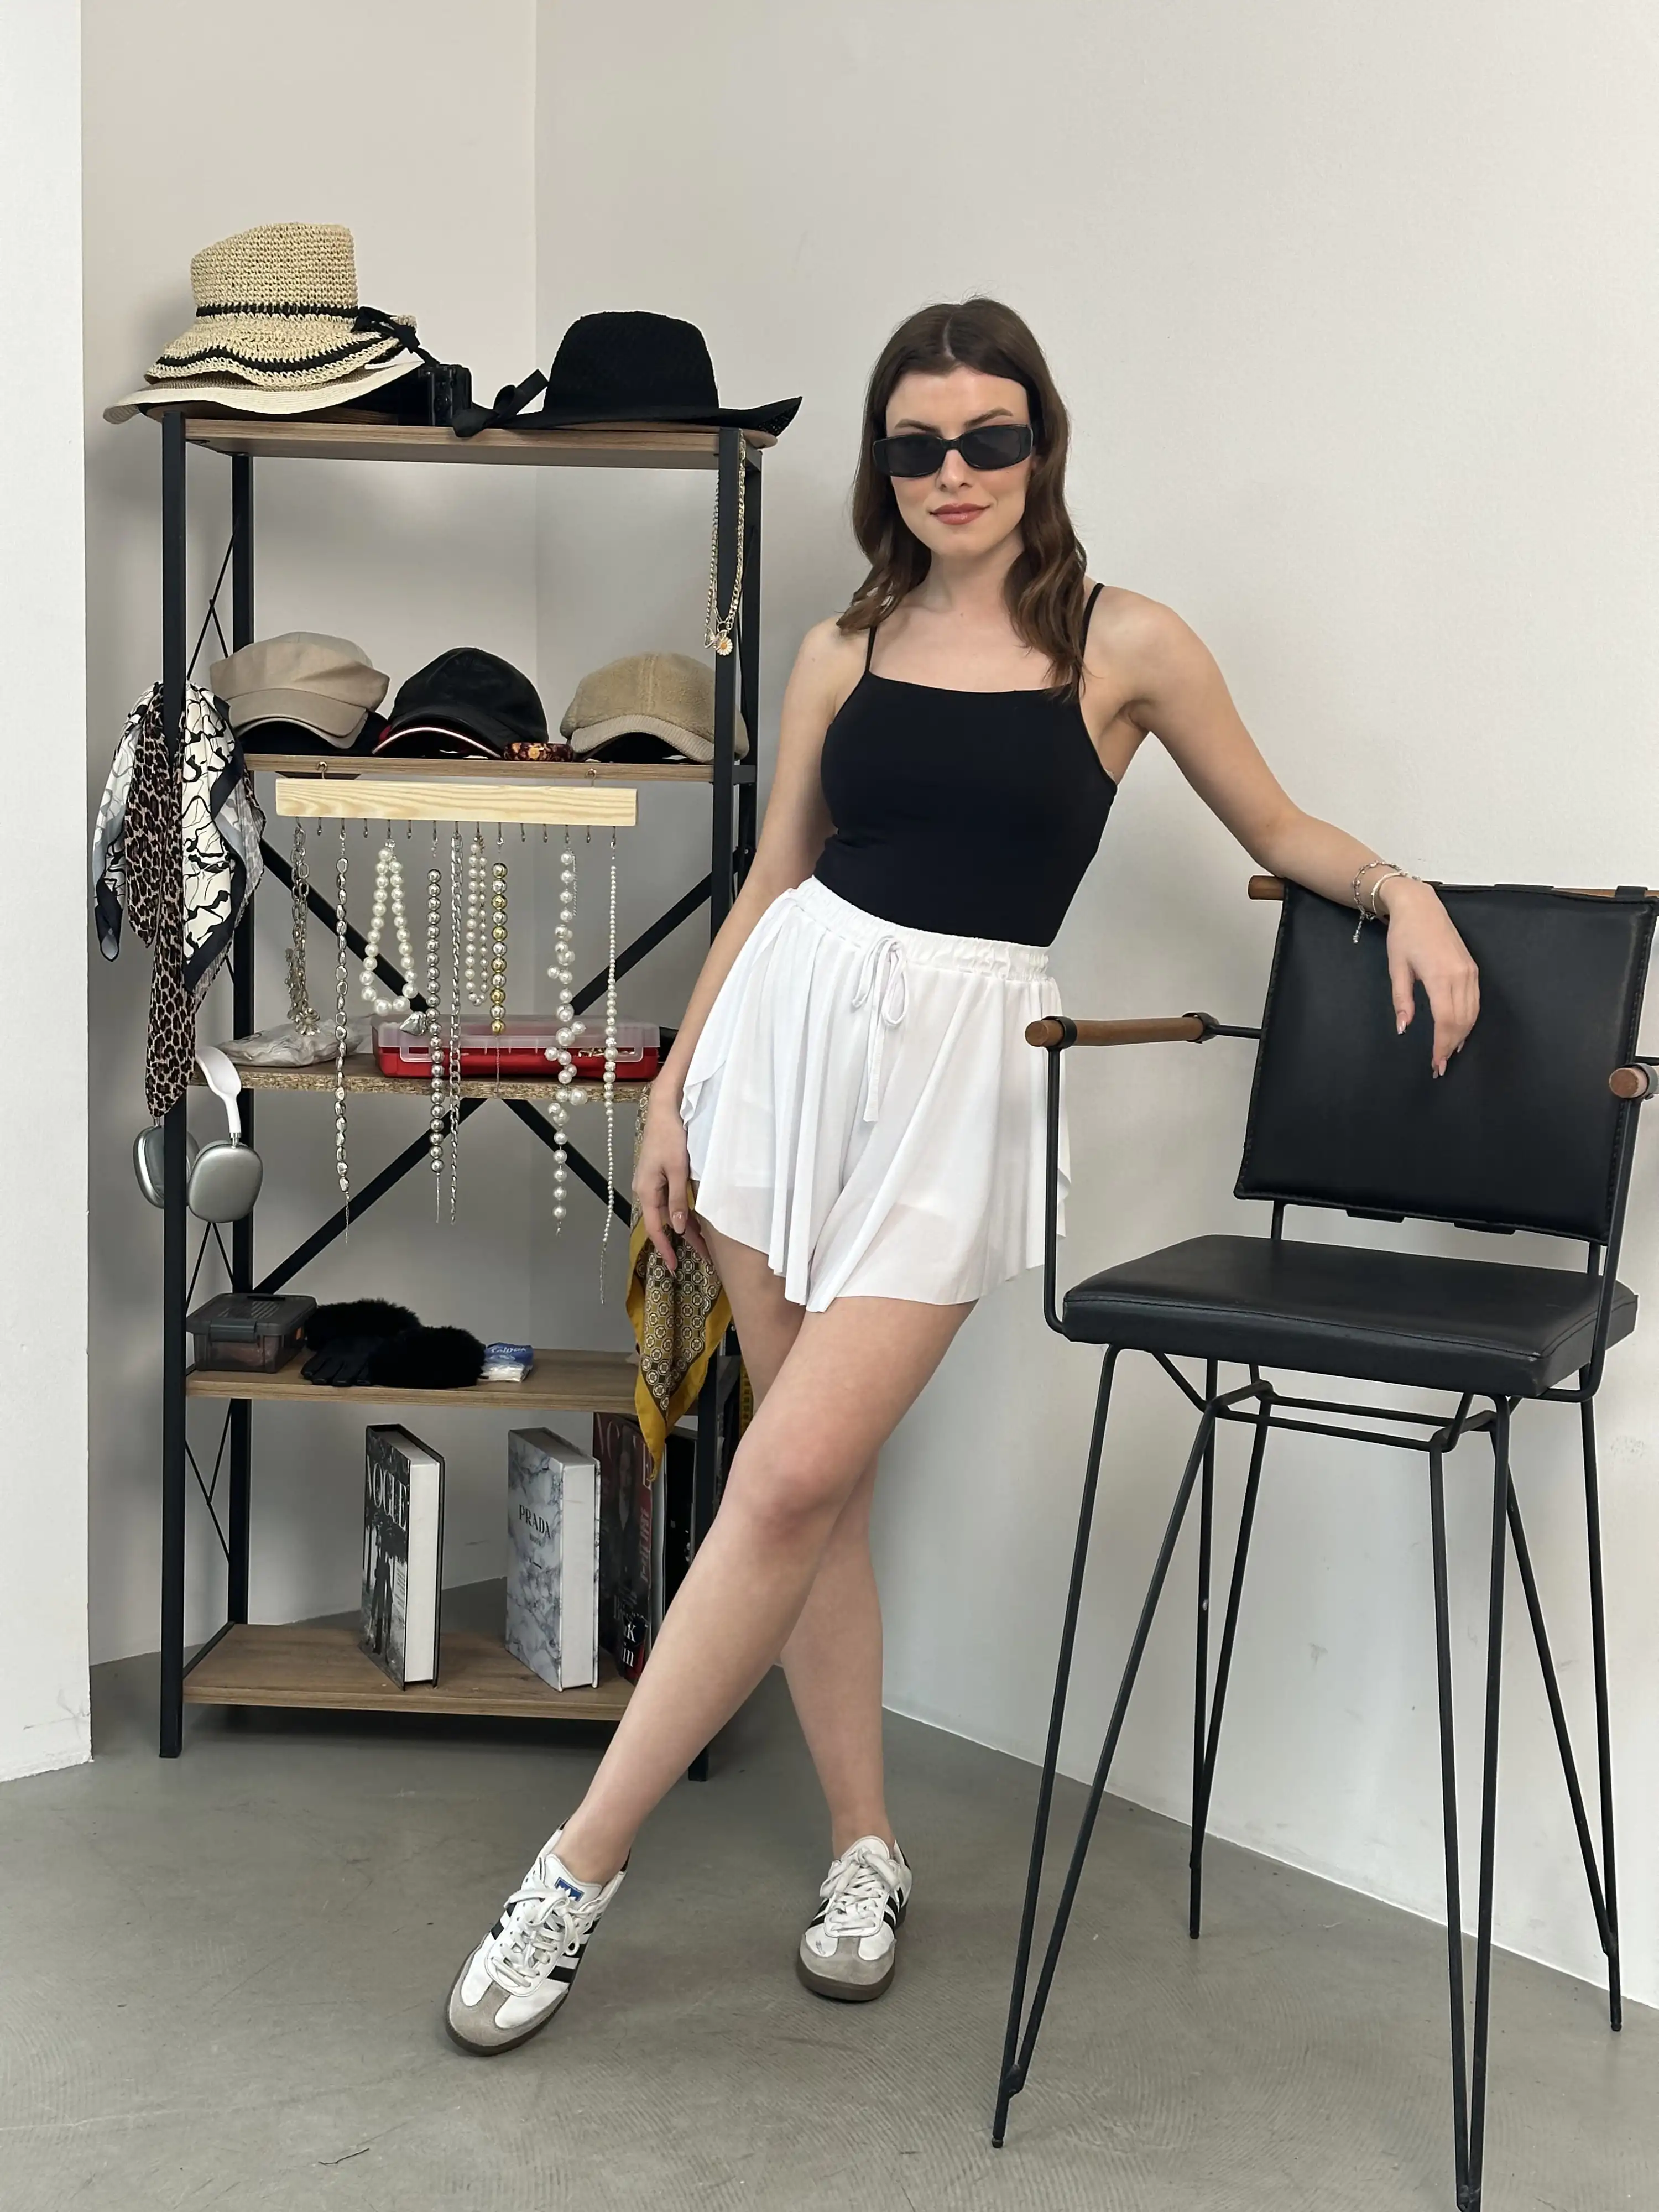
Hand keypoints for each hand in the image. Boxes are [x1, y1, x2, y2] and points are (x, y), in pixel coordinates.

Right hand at [633, 1091, 710, 1273]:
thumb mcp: (678, 1169)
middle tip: (704, 1258)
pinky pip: (670, 1200)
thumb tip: (680, 1228)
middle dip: (683, 1242)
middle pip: (664, 1223)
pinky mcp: (660, 1176)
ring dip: (686, 1227)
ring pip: (669, 1212)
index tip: (674, 1267)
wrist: (665, 1109)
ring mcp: (652, 1183)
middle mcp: (646, 1190)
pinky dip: (684, 1212)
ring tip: (705, 1244)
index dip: (665, 1249)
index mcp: (646, 1191)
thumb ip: (678, 1199)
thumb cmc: (671, 1136)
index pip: (655, 1228)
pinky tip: (697, 1220)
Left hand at [1379, 878, 1479, 1075]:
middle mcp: (1460, 976)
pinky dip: (1469, 1020)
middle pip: (1462, 1021)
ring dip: (1462, 1036)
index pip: (1445, 1021)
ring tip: (1449, 1054)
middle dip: (1451, 1046)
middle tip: (1440, 1066)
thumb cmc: (1404, 936)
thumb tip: (1404, 1028)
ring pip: (1472, 1013)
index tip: (1435, 1063)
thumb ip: (1402, 1000)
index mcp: (1440, 976)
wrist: (1421, 906)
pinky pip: (1475, 1002)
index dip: (1441, 1045)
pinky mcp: (1473, 969)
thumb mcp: (1397, 968)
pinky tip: (1460, 1032)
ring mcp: (1470, 972)